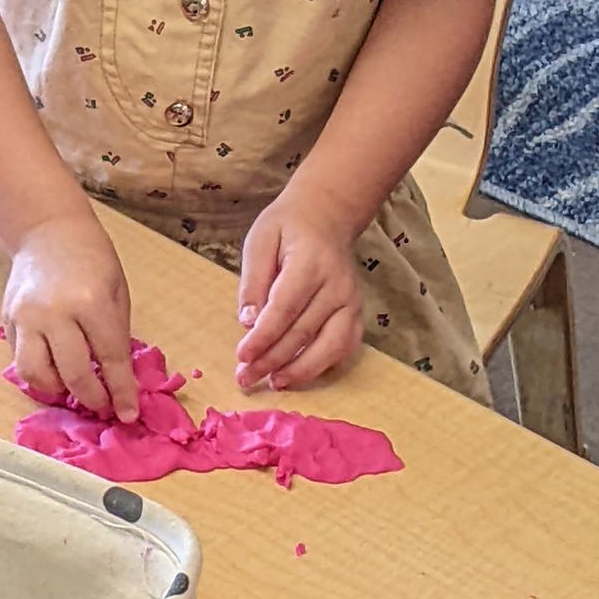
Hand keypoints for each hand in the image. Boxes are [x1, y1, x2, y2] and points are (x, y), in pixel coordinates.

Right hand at [4, 213, 138, 420]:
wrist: (48, 229)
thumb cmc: (91, 257)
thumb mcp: (117, 291)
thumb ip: (116, 335)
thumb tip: (118, 380)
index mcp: (90, 301)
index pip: (110, 359)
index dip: (121, 391)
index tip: (128, 414)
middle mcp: (54, 312)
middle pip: (74, 374)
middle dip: (93, 397)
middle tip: (102, 404)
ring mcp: (26, 317)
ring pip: (36, 375)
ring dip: (57, 389)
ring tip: (72, 385)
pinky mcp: (8, 319)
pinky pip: (20, 359)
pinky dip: (38, 371)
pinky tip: (54, 366)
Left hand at [234, 195, 363, 391]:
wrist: (327, 215)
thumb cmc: (287, 226)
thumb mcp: (259, 240)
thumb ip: (253, 281)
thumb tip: (248, 322)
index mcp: (310, 263)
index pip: (284, 309)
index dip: (263, 337)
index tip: (242, 357)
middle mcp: (337, 286)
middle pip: (303, 333)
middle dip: (272, 360)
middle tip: (245, 378)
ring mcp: (352, 301)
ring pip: (329, 347)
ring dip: (300, 371)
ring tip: (273, 383)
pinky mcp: (357, 312)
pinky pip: (345, 347)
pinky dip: (324, 365)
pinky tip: (299, 373)